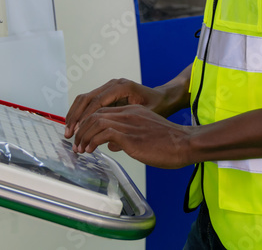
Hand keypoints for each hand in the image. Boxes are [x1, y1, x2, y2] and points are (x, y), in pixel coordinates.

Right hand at [64, 78, 166, 138]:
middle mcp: (113, 84)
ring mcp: (109, 87)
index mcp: (122, 87)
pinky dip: (80, 113)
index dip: (85, 118)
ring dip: (75, 115)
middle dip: (75, 117)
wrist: (163, 97)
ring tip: (69, 131)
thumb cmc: (158, 106)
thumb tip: (110, 143)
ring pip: (84, 99)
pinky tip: (77, 126)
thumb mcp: (146, 117)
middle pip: (86, 98)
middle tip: (69, 134)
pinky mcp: (107, 93)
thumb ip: (129, 128)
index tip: (79, 132)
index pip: (97, 102)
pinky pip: (89, 101)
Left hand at [71, 105, 194, 168]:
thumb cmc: (170, 144)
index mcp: (133, 111)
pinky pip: (103, 133)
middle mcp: (128, 113)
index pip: (103, 111)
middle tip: (76, 143)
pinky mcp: (129, 135)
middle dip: (81, 128)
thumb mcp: (146, 136)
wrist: (185, 143)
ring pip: (95, 121)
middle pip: (95, 113)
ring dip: (83, 136)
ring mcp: (128, 122)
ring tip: (80, 149)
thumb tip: (113, 145)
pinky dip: (92, 141)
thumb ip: (129, 137)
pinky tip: (90, 150)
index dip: (89, 123)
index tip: (82, 136)